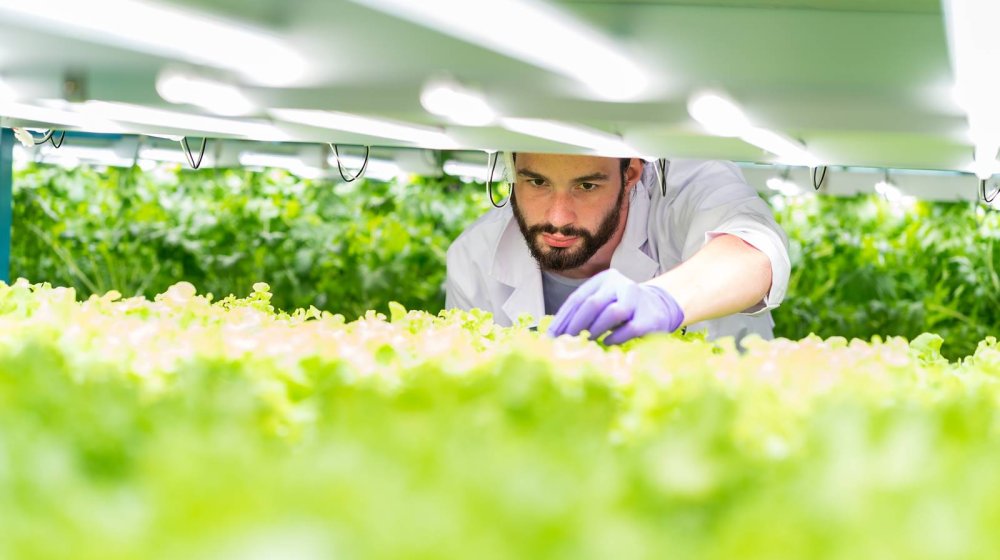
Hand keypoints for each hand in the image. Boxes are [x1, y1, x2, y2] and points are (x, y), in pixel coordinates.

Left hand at [547, 269, 684, 343]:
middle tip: (565, 342)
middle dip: (575, 325)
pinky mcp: (650, 317)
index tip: (551, 336)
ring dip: (595, 329)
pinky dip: (616, 337)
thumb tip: (554, 334)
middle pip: (593, 303)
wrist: (660, 306)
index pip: (578, 298)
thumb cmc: (623, 309)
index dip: (562, 318)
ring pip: (612, 312)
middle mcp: (621, 284)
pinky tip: (607, 343)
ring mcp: (637, 299)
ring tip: (585, 341)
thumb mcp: (603, 302)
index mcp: (604, 279)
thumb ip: (584, 312)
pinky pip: (630, 328)